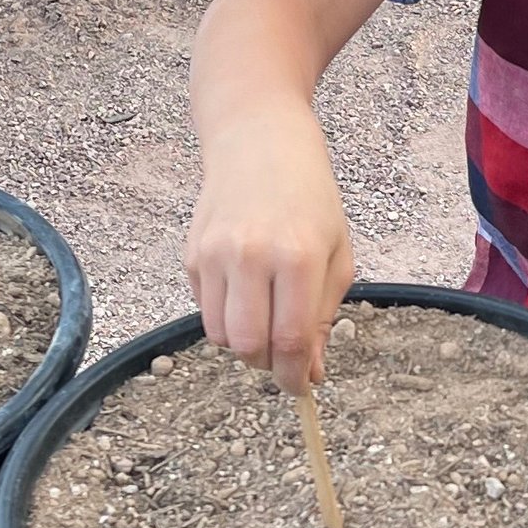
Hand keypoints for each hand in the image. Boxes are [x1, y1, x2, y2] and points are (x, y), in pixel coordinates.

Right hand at [183, 110, 356, 391]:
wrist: (258, 140)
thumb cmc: (308, 196)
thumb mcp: (335, 252)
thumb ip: (324, 315)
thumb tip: (312, 371)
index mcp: (296, 257)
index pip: (292, 340)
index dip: (297, 376)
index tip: (302, 387)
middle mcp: (250, 257)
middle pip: (249, 347)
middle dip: (268, 364)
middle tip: (284, 354)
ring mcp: (215, 255)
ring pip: (221, 336)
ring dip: (245, 344)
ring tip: (266, 318)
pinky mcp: (192, 255)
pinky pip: (205, 311)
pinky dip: (226, 317)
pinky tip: (246, 288)